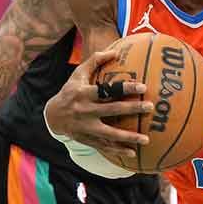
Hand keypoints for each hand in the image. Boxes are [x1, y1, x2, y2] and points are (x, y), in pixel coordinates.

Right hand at [44, 46, 153, 168]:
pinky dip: (118, 150)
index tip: (143, 87)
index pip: (107, 90)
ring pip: (110, 134)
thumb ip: (95, 61)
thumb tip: (116, 51)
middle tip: (150, 107)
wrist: (52, 116)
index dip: (125, 88)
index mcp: (84, 93)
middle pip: (112, 110)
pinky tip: (133, 152)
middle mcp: (85, 111)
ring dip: (128, 137)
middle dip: (132, 109)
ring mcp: (86, 127)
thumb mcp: (78, 74)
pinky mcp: (86, 139)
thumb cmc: (70, 91)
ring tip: (146, 139)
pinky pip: (104, 146)